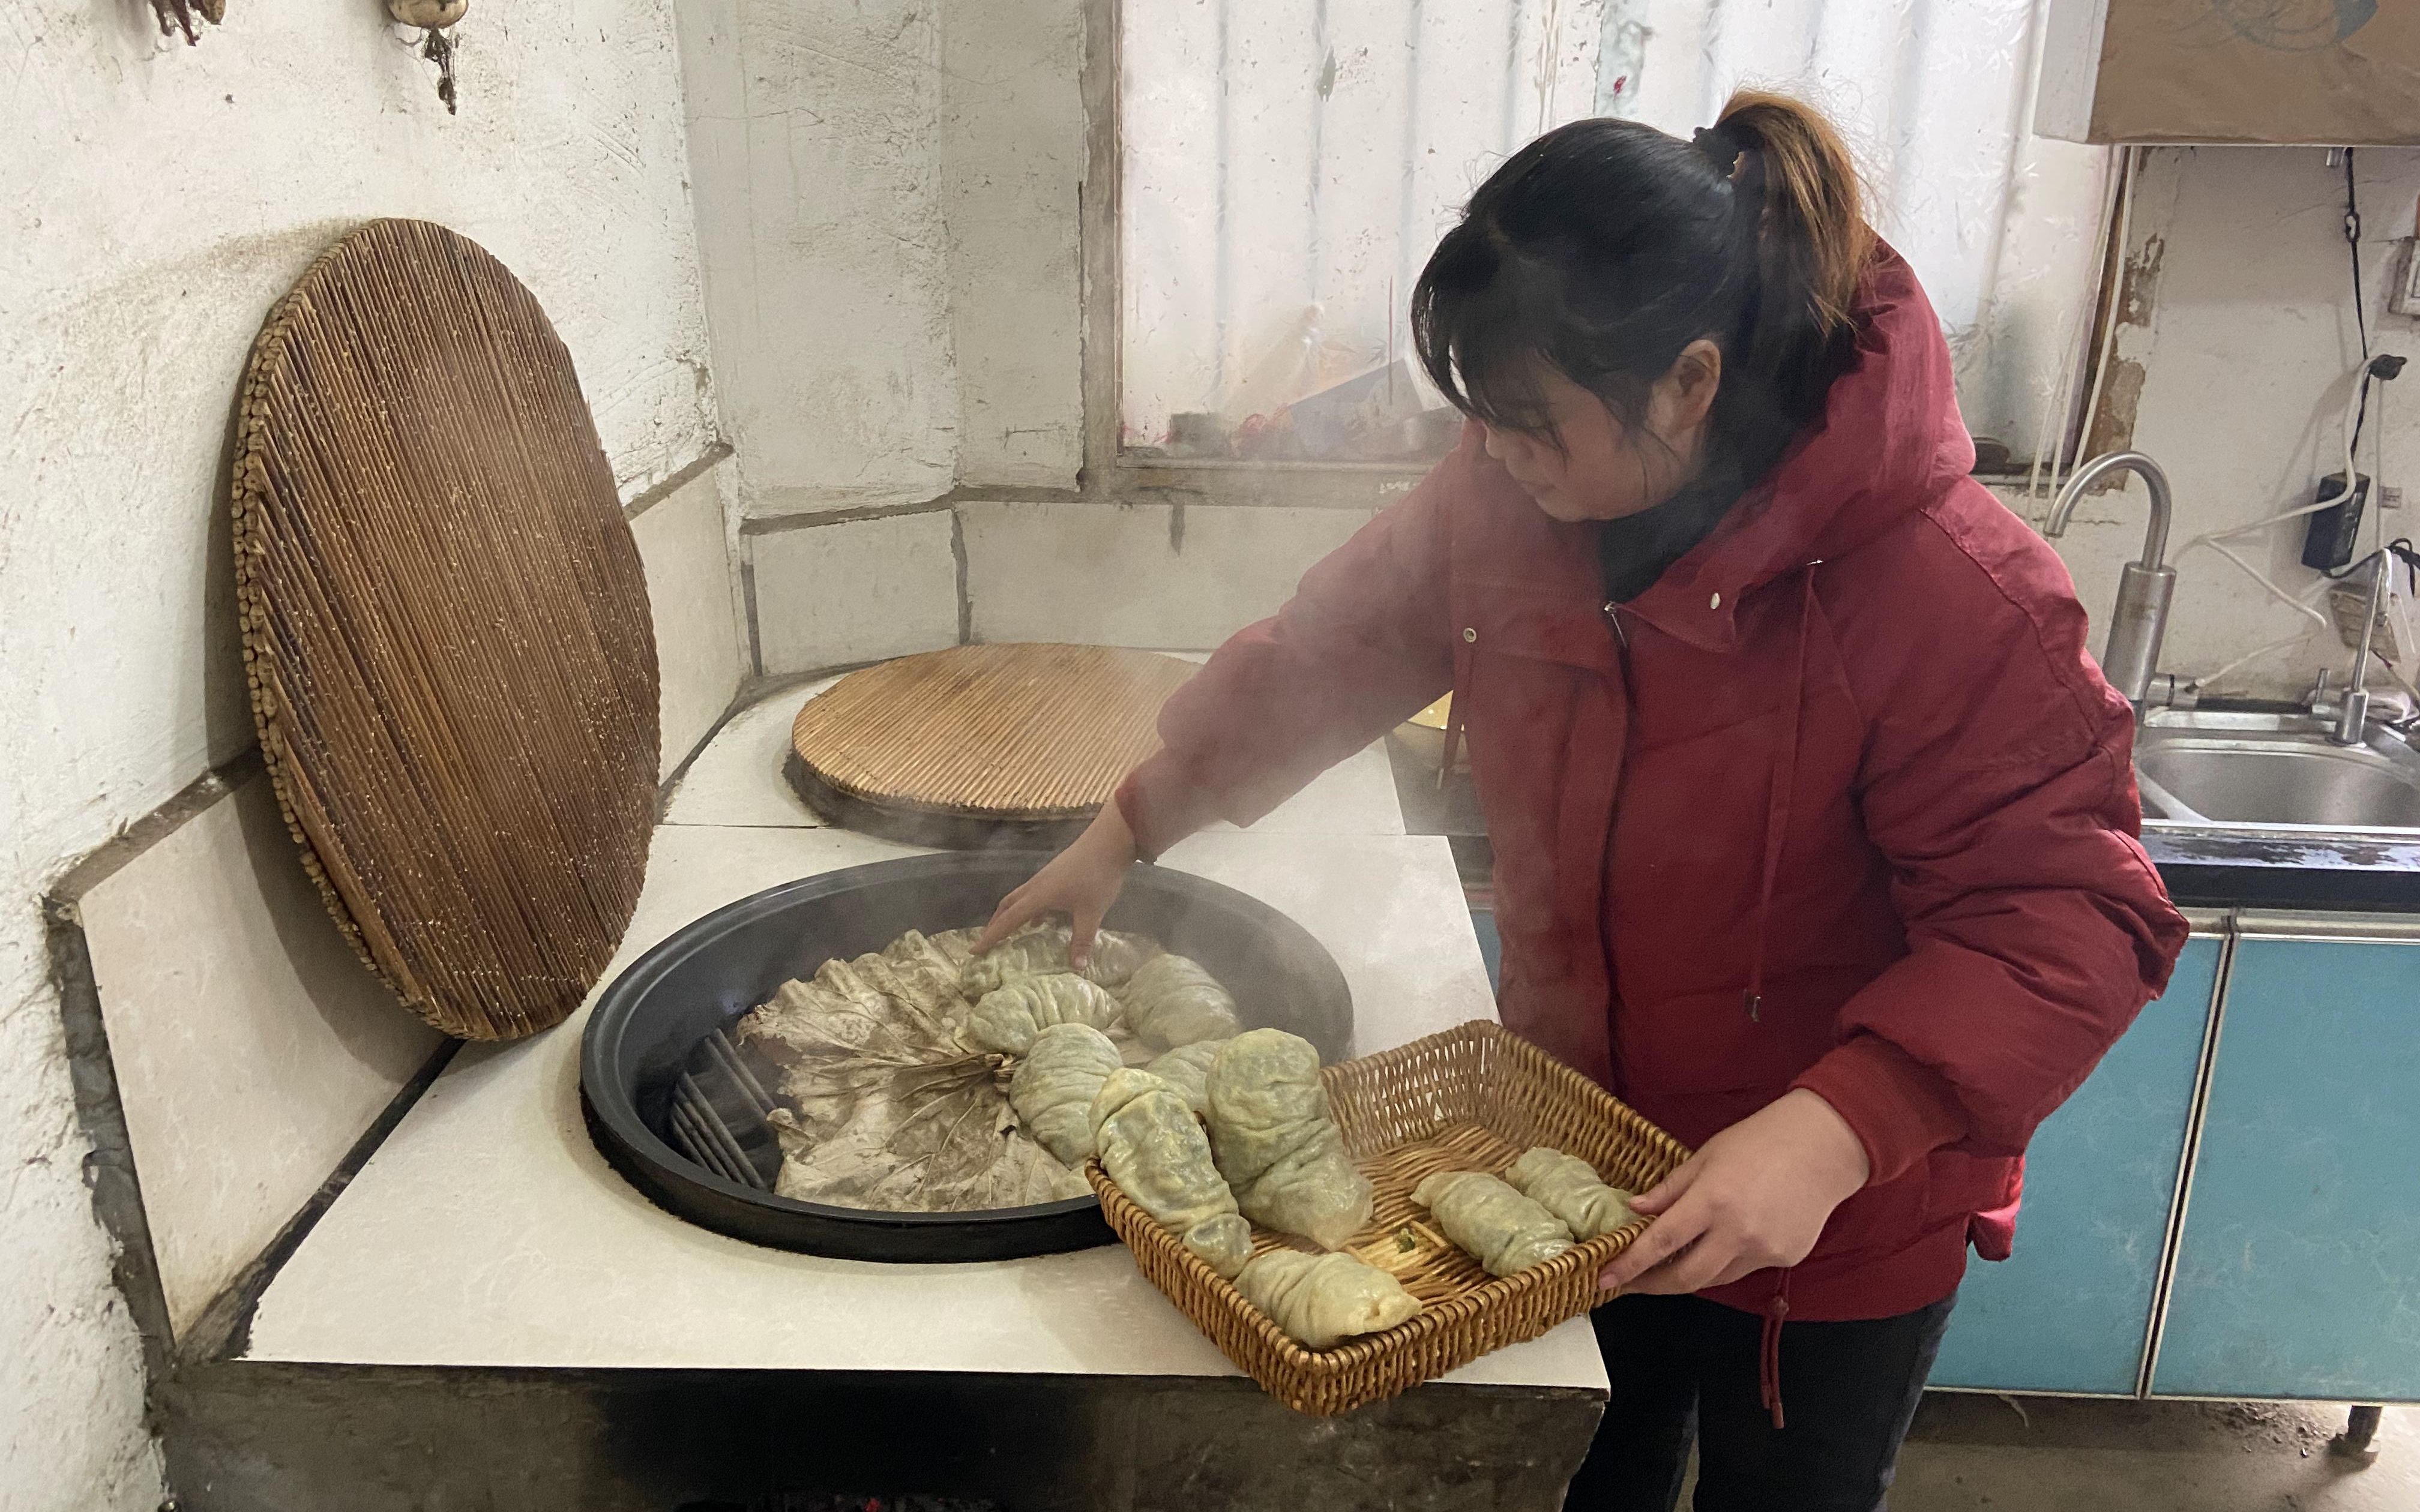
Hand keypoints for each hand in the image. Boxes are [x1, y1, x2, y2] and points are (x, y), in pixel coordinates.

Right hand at [974, 802, 1140, 968]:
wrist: (1110, 841)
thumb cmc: (1098, 876)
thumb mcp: (1091, 912)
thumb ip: (1082, 940)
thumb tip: (1076, 967)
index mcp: (1038, 897)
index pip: (1007, 921)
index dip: (990, 937)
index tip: (972, 950)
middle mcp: (1035, 886)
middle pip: (1006, 907)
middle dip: (994, 926)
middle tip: (986, 943)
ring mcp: (1045, 878)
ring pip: (1019, 899)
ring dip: (1010, 916)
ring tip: (1008, 934)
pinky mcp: (1055, 874)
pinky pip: (1033, 895)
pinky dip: (1029, 909)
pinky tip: (1040, 920)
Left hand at [1598, 1089, 1870, 1295]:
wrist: (1824, 1145)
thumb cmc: (1762, 1141)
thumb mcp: (1706, 1156)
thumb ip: (1670, 1189)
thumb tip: (1636, 1209)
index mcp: (1712, 1200)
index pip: (1660, 1243)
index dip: (1629, 1265)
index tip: (1606, 1278)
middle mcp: (1738, 1232)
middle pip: (1686, 1278)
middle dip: (1652, 1286)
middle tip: (1631, 1283)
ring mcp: (1765, 1249)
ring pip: (1715, 1278)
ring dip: (1688, 1275)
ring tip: (1668, 1265)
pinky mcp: (1786, 1258)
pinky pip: (1745, 1269)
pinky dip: (1726, 1261)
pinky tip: (1723, 1243)